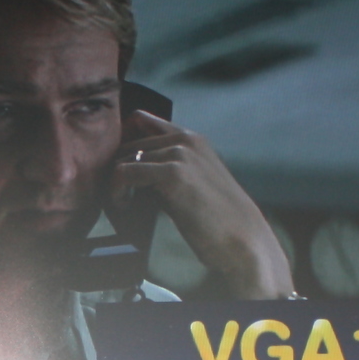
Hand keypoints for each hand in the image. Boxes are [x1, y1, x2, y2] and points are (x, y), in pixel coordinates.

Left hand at [110, 110, 294, 299]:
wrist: (242, 239)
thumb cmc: (219, 219)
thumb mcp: (195, 181)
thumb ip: (170, 168)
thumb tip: (133, 170)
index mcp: (192, 139)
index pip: (140, 120)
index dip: (122, 143)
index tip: (119, 170)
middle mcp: (186, 140)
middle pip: (128, 142)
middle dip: (117, 167)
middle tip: (119, 192)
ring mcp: (180, 154)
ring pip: (124, 158)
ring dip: (116, 182)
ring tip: (123, 202)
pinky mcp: (173, 174)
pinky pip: (125, 173)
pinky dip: (117, 191)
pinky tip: (124, 205)